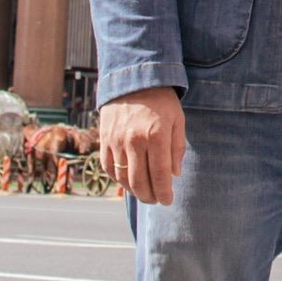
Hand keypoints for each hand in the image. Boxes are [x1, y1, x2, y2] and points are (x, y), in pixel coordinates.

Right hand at [100, 86, 187, 204]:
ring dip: (133, 191)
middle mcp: (134, 140)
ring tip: (143, 193)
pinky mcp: (104, 139)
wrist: (133, 79)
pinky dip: (117, 178)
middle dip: (149, 196)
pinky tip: (127, 181)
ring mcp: (116, 140)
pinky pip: (108, 167)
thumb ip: (177, 148)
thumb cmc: (161, 101)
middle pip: (140, 181)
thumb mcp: (177, 120)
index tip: (168, 201)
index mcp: (156, 136)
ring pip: (122, 178)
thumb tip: (174, 175)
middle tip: (156, 200)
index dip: (164, 193)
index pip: (160, 175)